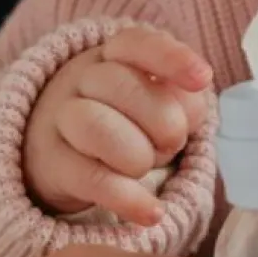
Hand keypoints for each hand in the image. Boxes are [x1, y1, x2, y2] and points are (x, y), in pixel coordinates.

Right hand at [23, 26, 211, 223]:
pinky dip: (128, 199)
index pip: (138, 43)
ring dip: (138, 156)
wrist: (58, 146)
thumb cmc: (126, 117)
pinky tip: (152, 213)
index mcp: (114, 54)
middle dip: (163, 123)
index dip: (172, 59)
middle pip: (123, 87)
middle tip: (170, 143)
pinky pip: (92, 179)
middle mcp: (82, 78)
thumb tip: (194, 104)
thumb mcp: (156, 99)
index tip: (203, 79)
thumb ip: (181, 97)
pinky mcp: (54, 165)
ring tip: (145, 168)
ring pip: (98, 128)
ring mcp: (61, 119)